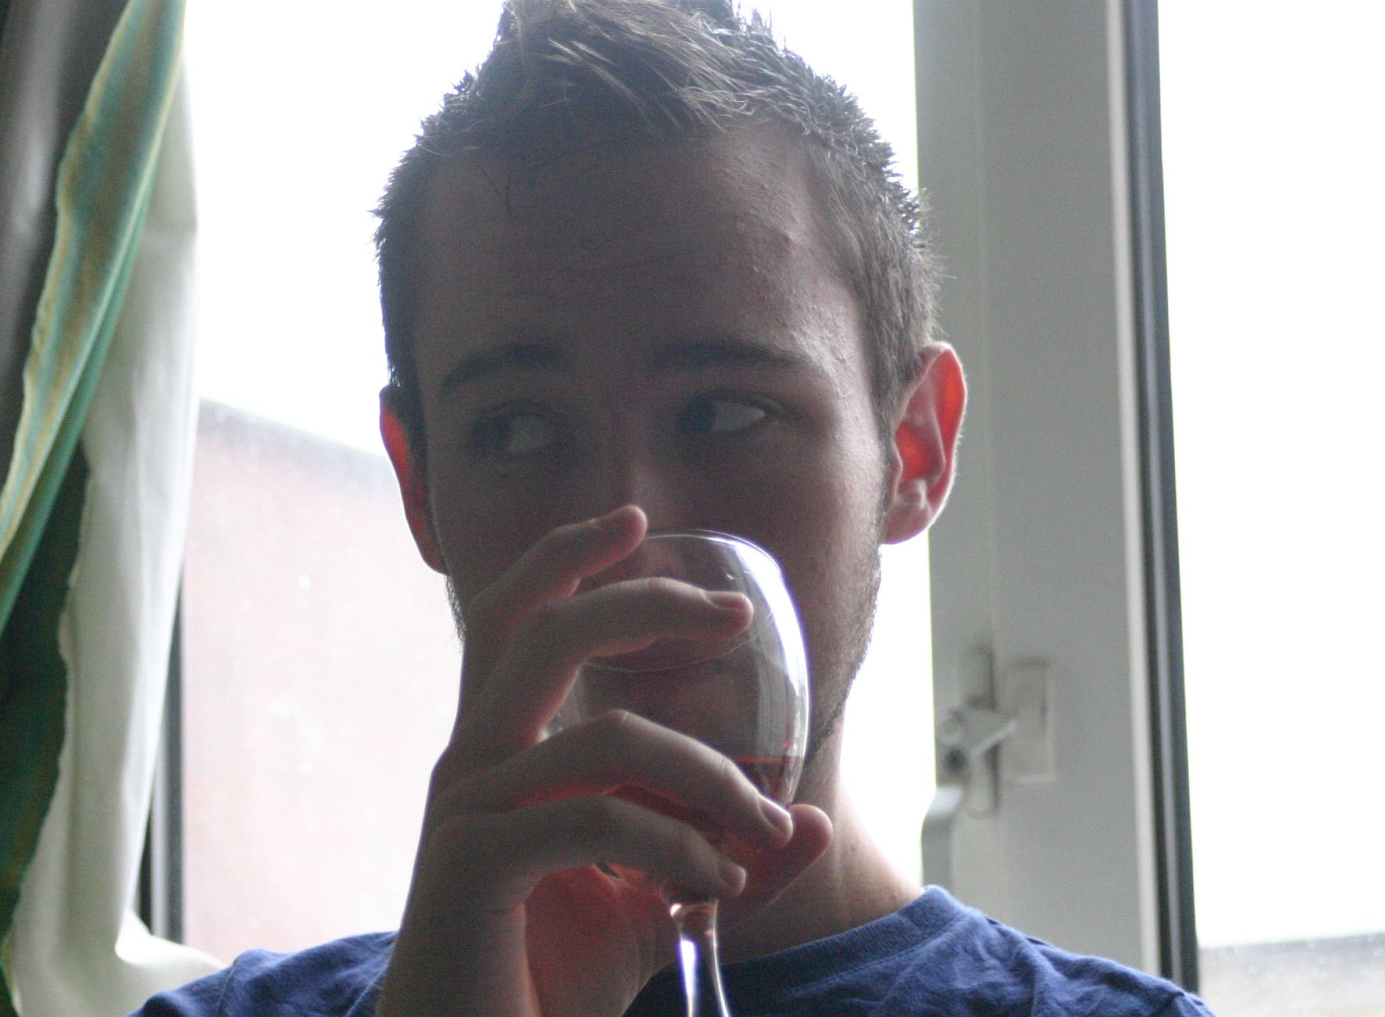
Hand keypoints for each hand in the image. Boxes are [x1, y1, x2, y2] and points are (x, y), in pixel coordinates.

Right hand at [376, 507, 830, 1016]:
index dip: (567, 558)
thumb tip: (812, 821)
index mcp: (500, 749)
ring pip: (603, 738)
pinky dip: (677, 844)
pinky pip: (598, 819)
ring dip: (709, 774)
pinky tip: (712, 883)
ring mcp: (464, 808)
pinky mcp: (471, 864)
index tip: (640, 521)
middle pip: (543, 634)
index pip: (515, 620)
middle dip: (643, 603)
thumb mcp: (656, 901)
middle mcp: (471, 761)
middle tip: (732, 612)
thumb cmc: (549, 975)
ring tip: (765, 823)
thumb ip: (720, 852)